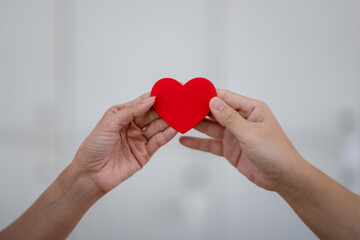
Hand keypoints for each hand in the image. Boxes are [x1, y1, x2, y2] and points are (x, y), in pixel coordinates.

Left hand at [72, 93, 176, 193]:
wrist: (90, 175)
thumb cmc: (93, 148)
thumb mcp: (109, 123)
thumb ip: (130, 111)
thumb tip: (148, 100)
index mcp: (121, 116)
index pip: (140, 104)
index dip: (152, 98)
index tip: (166, 93)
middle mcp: (131, 127)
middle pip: (151, 116)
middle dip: (163, 109)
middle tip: (176, 103)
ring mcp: (138, 140)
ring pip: (156, 128)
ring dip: (167, 121)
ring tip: (179, 115)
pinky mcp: (144, 154)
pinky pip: (157, 142)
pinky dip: (166, 136)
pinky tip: (173, 129)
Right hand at [180, 89, 301, 191]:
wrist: (283, 178)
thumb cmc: (276, 152)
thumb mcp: (251, 133)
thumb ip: (230, 118)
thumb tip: (213, 102)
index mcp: (251, 110)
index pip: (225, 97)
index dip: (208, 94)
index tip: (191, 93)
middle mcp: (241, 120)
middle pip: (215, 112)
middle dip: (198, 109)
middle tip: (180, 107)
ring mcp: (234, 135)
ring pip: (211, 127)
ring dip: (196, 125)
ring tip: (178, 120)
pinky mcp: (230, 149)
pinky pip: (211, 144)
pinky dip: (198, 142)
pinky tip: (185, 140)